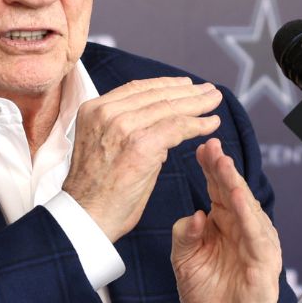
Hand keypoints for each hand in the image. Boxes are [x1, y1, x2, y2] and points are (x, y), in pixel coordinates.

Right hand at [64, 77, 221, 240]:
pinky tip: (212, 123)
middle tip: (210, 91)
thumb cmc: (97, 191)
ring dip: (198, 104)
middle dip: (188, 92)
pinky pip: (177, 127)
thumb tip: (161, 129)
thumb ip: (130, 131)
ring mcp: (123, 126)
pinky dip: (198, 125)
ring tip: (216, 101)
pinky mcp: (140, 145)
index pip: (137, 88)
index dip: (166, 84)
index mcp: (94, 109)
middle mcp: (106, 112)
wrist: (85, 217)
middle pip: (156, 94)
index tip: (187, 85)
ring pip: (169, 107)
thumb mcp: (105, 147)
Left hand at [171, 138, 281, 302]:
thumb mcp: (184, 262)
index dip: (210, 167)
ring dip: (235, 185)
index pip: (216, 187)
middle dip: (223, 168)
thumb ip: (184, 237)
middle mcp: (241, 226)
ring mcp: (256, 241)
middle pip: (232, 191)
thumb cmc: (207, 292)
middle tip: (213, 146)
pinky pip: (257, 234)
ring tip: (224, 165)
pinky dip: (248, 216)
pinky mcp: (265, 260)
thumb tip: (192, 214)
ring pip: (246, 208)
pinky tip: (238, 199)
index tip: (201, 147)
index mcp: (222, 221)